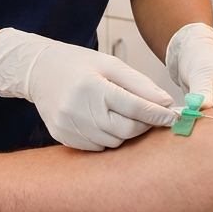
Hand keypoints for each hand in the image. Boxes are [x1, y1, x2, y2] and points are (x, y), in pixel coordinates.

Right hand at [0, 27, 175, 150]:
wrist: (38, 70)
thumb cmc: (77, 64)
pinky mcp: (62, 136)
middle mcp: (78, 108)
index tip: (173, 117)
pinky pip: (95, 147)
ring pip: (112, 142)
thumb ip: (139, 84)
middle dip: (142, 125)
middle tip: (147, 115)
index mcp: (93, 86)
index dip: (157, 114)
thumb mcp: (109, 64)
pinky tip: (101, 122)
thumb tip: (166, 102)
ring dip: (123, 132)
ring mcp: (68, 125)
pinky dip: (105, 138)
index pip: (135, 107)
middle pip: (125, 130)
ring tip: (119, 114)